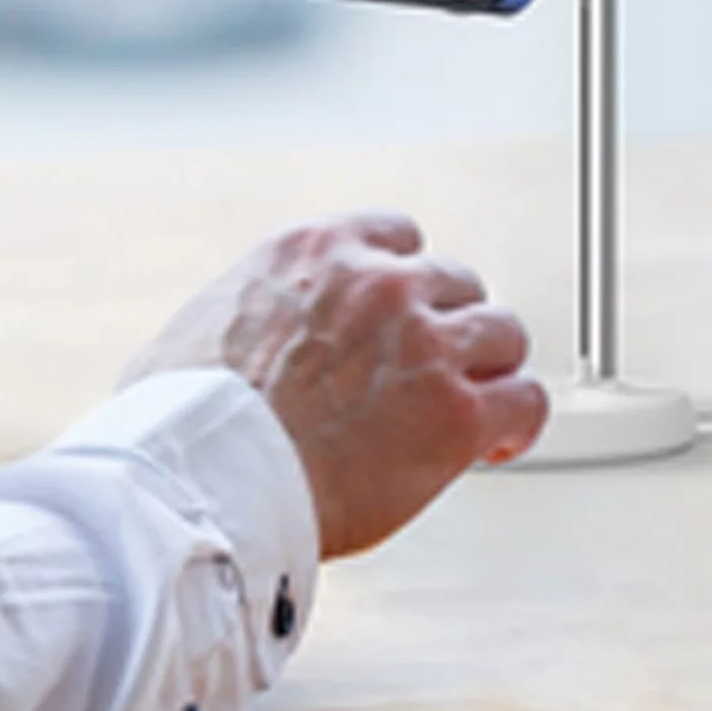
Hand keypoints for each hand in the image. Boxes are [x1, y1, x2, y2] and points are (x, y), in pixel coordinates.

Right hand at [121, 213, 545, 557]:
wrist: (213, 476)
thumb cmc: (188, 419)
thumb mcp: (195, 329)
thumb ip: (236, 318)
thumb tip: (212, 348)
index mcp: (316, 250)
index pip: (398, 234)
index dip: (407, 279)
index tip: (406, 312)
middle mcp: (380, 282)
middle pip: (457, 283)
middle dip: (449, 327)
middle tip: (436, 372)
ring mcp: (425, 344)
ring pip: (501, 332)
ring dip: (489, 369)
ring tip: (477, 404)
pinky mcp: (456, 413)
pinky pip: (523, 400)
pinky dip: (517, 421)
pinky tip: (498, 443)